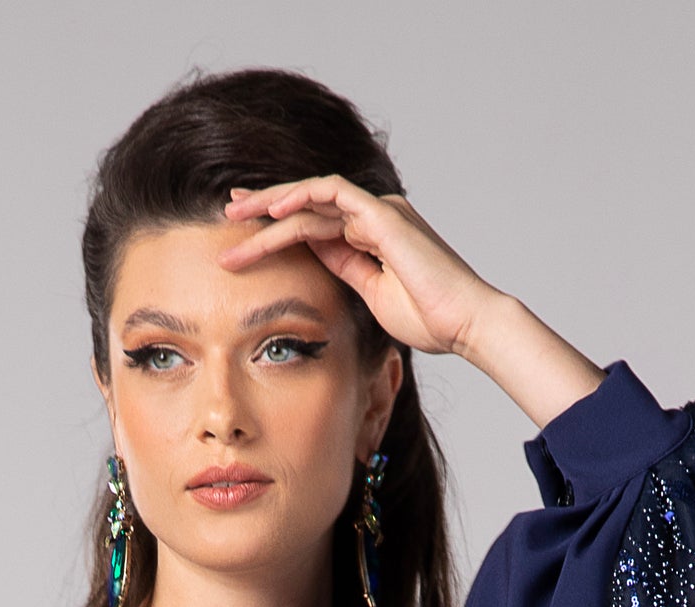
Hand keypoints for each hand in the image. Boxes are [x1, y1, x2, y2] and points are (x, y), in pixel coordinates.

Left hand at [217, 184, 603, 425]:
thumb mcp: (374, 299)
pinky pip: (333, 194)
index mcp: (370, 239)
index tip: (242, 237)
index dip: (276, 227)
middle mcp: (373, 217)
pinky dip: (301, 198)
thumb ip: (349, 275)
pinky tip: (273, 209)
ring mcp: (379, 212)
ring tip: (236, 216)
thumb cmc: (431, 321)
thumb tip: (319, 268)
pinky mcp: (383, 215)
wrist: (466, 324)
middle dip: (264, 208)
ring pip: (313, 199)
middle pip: (308, 204)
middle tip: (228, 213)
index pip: (313, 224)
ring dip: (272, 205)